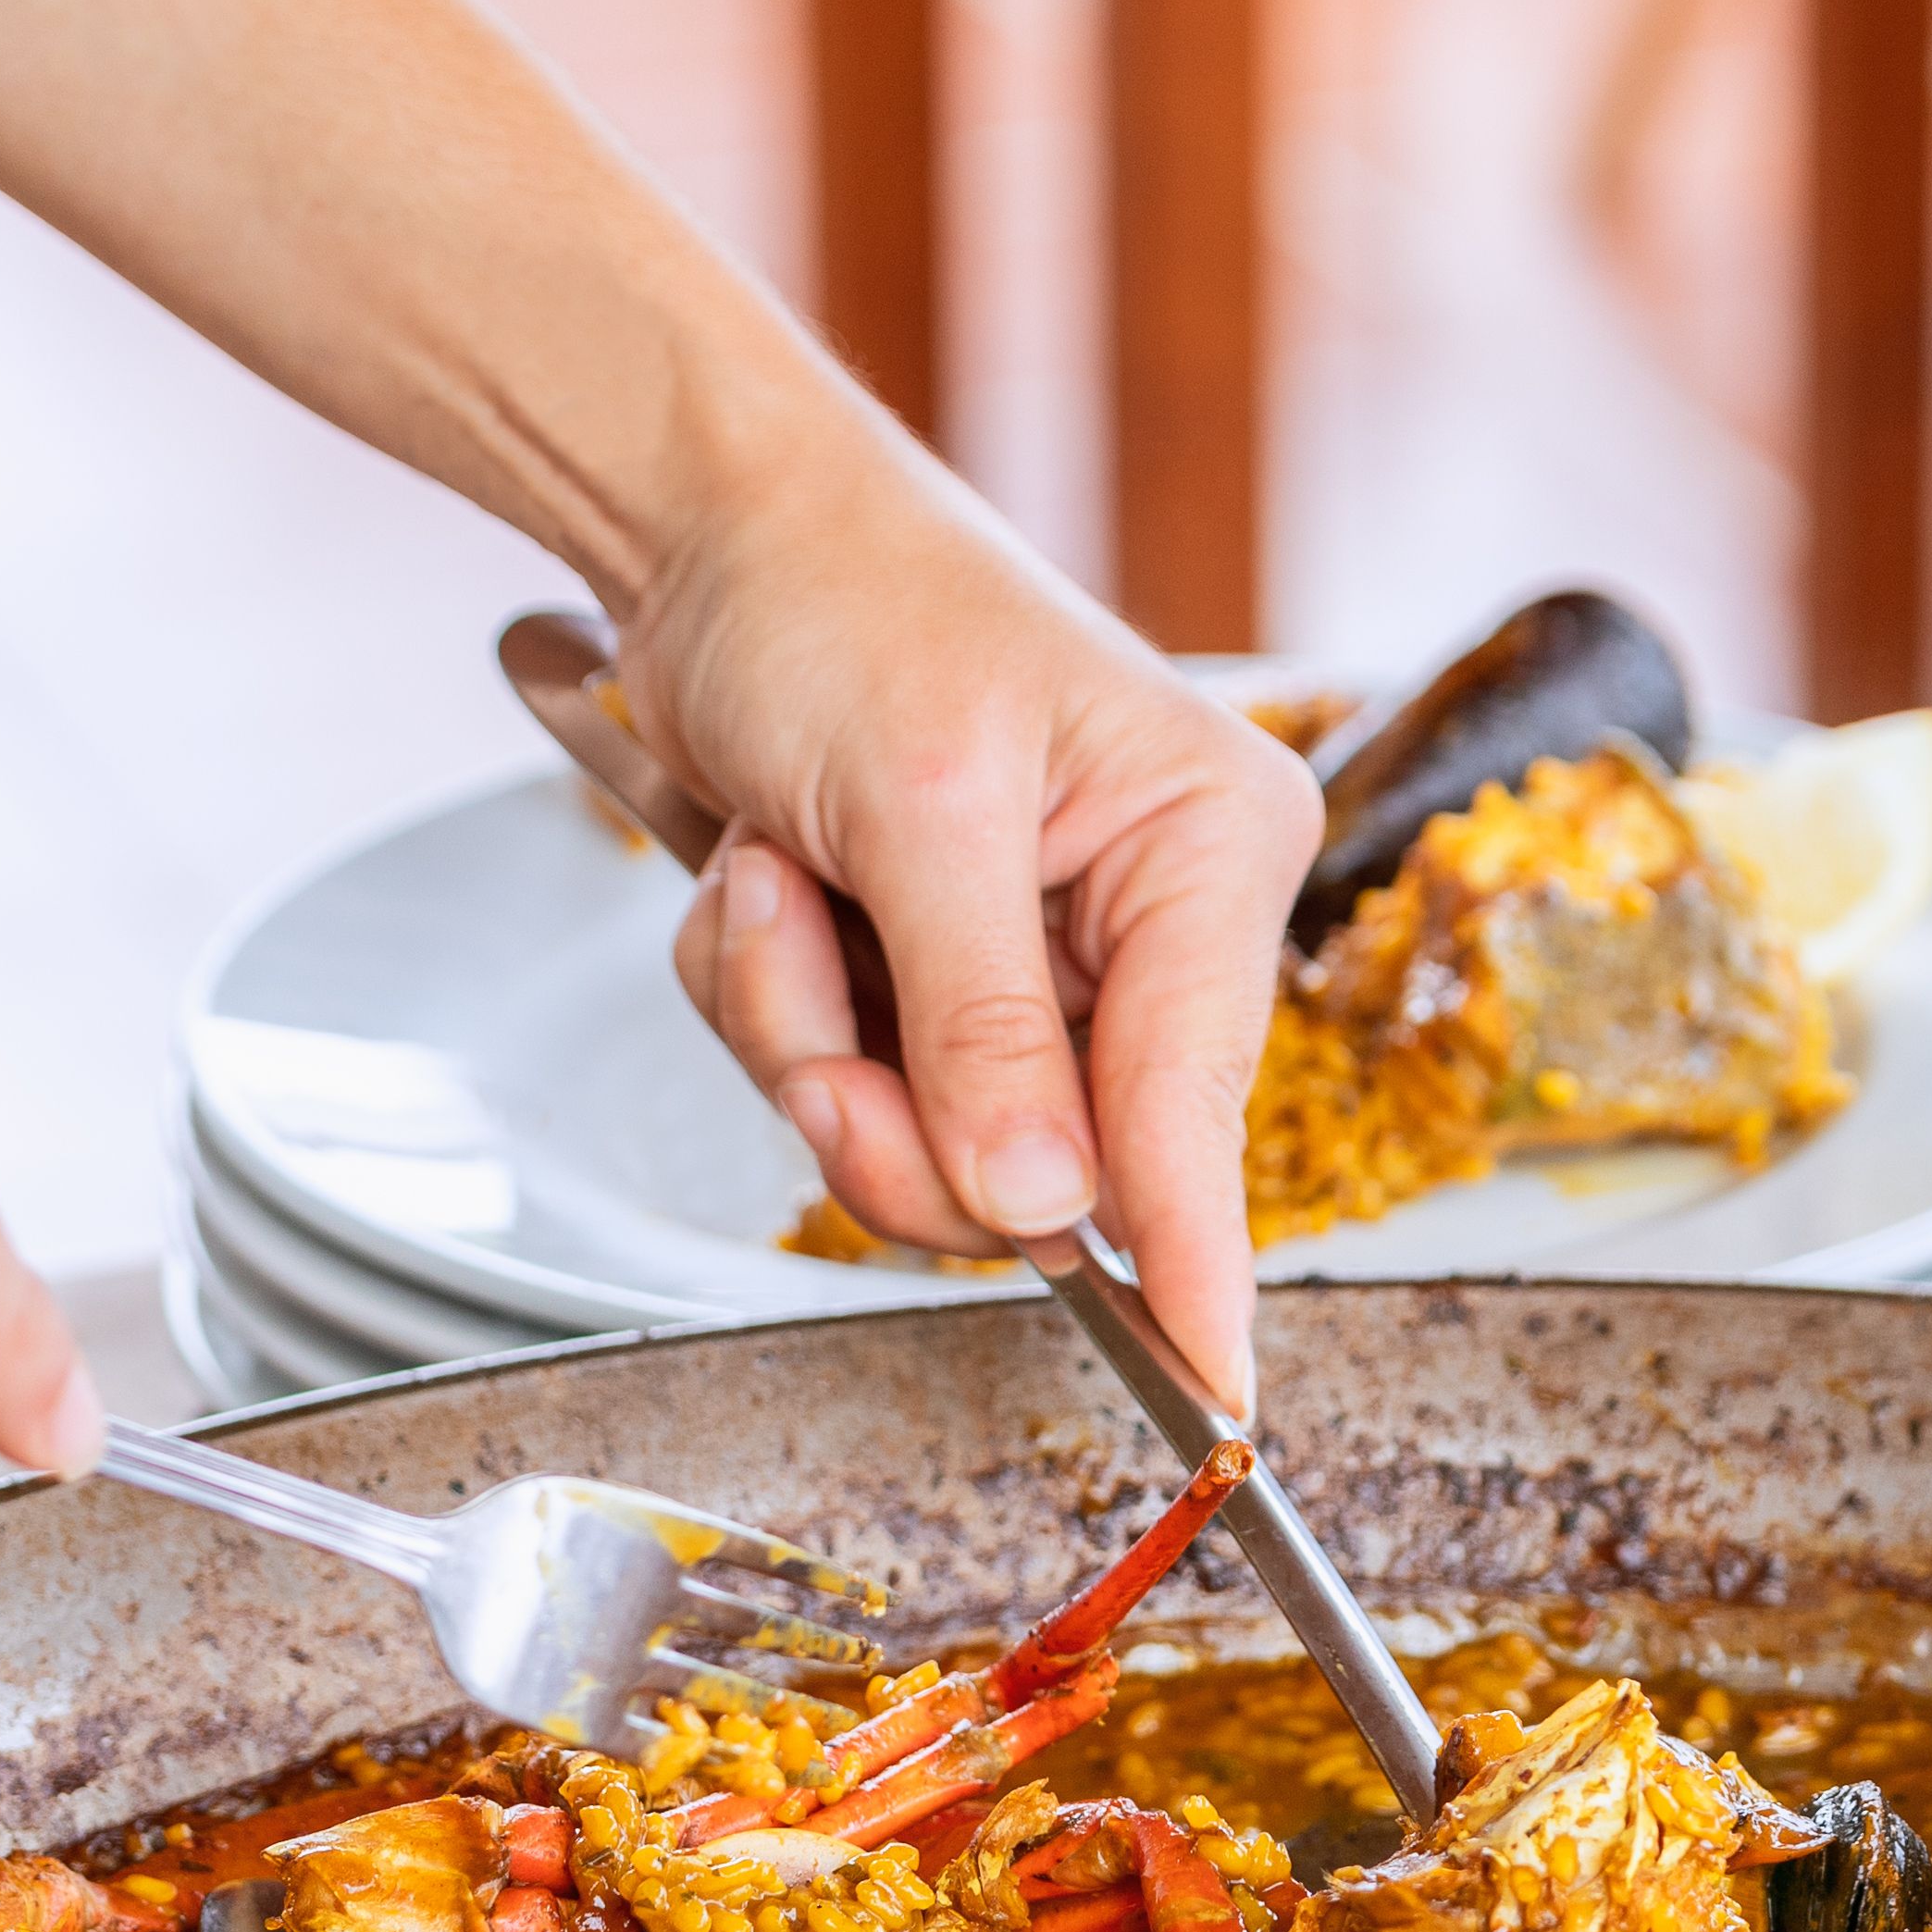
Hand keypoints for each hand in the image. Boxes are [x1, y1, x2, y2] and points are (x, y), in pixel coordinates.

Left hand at [627, 451, 1315, 1408]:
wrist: (711, 529)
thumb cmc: (845, 601)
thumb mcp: (920, 805)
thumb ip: (987, 1022)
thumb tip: (1053, 1206)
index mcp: (1207, 850)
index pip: (1201, 1107)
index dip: (1198, 1264)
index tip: (1220, 1403)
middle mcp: (1149, 925)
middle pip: (1049, 1165)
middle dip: (891, 1102)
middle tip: (807, 984)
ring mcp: (1040, 970)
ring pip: (932, 1148)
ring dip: (810, 1042)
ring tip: (778, 886)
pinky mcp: (939, 988)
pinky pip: (854, 1091)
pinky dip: (778, 1008)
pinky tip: (770, 882)